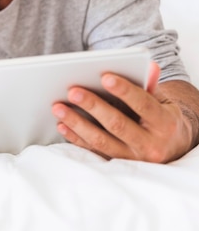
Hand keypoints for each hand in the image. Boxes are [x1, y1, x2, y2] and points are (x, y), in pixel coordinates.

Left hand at [51, 62, 193, 162]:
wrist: (172, 147)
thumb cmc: (161, 116)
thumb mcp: (162, 100)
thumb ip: (151, 84)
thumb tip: (150, 66)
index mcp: (164, 124)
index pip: (144, 105)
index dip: (125, 91)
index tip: (105, 77)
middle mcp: (150, 146)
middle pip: (118, 125)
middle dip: (93, 106)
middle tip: (72, 91)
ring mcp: (133, 159)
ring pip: (102, 141)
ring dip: (77, 123)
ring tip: (58, 107)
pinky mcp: (118, 164)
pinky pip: (94, 152)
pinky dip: (76, 138)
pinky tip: (62, 125)